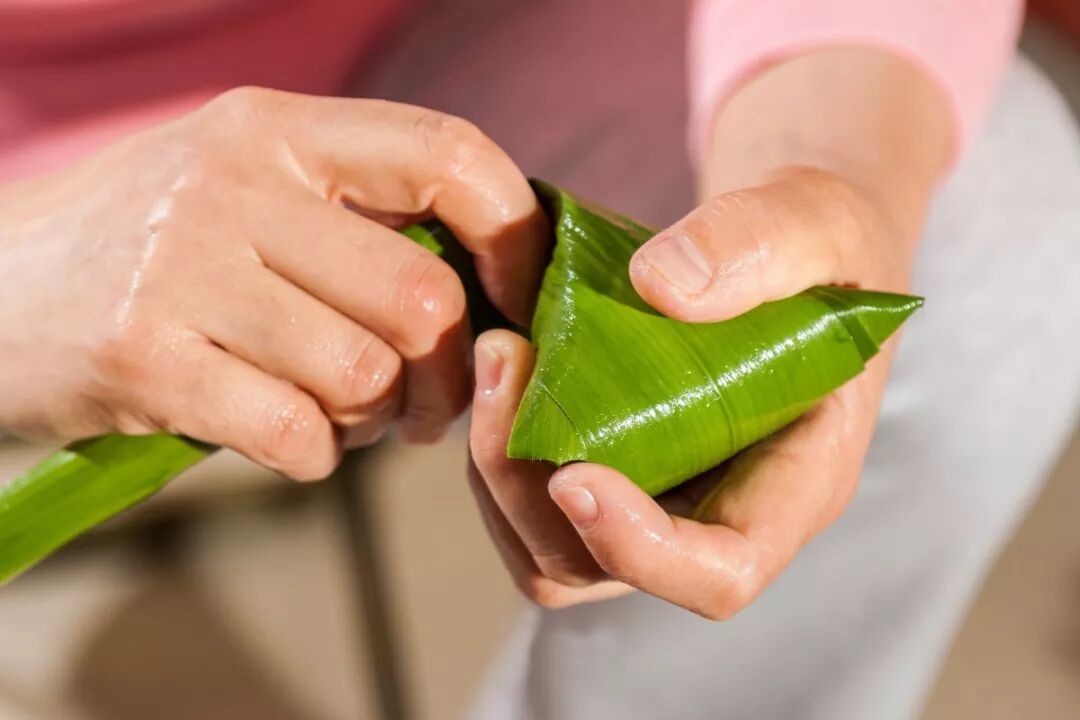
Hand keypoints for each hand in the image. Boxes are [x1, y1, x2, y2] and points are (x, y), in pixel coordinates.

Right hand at [0, 87, 546, 479]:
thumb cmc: (162, 245)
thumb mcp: (253, 184)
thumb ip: (364, 213)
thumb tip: (496, 280)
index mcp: (282, 129)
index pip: (450, 154)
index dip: (516, 236)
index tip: (521, 298)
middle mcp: (236, 184)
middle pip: (422, 296)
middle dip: (447, 373)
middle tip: (424, 400)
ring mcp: (183, 268)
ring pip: (366, 375)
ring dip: (377, 420)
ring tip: (345, 413)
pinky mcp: (142, 359)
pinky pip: (295, 433)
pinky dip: (316, 456)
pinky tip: (293, 439)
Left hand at [468, 48, 951, 616]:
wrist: (782, 248)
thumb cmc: (821, 247)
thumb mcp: (816, 221)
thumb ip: (760, 243)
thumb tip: (661, 286)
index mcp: (793, 482)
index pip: (722, 572)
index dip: (640, 548)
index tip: (574, 474)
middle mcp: (717, 511)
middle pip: (601, 566)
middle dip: (529, 487)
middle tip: (501, 360)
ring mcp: (655, 497)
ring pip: (547, 545)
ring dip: (498, 468)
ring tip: (495, 352)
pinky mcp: (608, 466)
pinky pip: (527, 502)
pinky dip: (496, 446)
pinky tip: (501, 362)